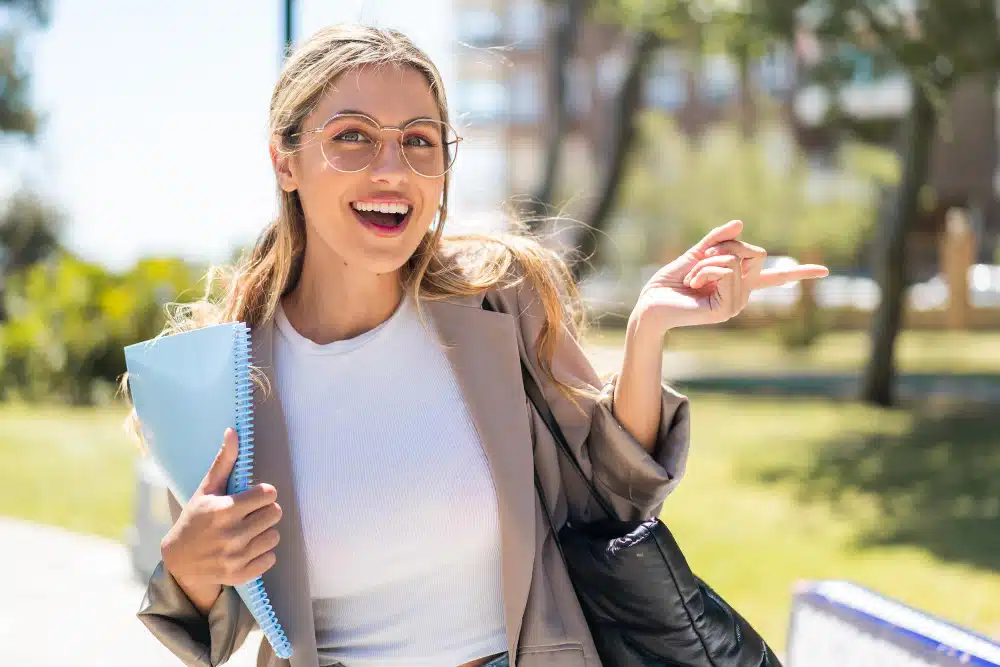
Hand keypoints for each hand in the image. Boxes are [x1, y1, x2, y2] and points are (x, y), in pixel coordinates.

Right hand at [160, 428, 281, 613]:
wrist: (180, 561)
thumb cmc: (196, 518)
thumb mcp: (207, 489)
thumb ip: (224, 461)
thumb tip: (233, 430)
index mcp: (224, 510)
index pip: (268, 495)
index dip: (263, 493)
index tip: (253, 496)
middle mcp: (230, 535)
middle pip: (275, 514)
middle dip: (265, 511)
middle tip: (250, 514)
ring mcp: (235, 557)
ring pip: (275, 536)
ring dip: (265, 532)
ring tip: (247, 531)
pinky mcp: (241, 574)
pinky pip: (270, 558)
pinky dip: (262, 553)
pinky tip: (246, 548)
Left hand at [632, 220, 828, 332]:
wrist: (650, 304)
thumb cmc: (669, 282)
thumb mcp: (694, 253)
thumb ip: (717, 240)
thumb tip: (740, 224)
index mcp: (738, 282)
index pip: (775, 276)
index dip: (800, 273)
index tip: (826, 272)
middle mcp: (742, 294)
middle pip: (755, 251)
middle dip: (723, 248)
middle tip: (699, 265)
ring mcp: (736, 304)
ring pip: (738, 259)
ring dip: (708, 260)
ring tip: (692, 279)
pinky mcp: (726, 309)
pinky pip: (728, 271)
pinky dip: (706, 269)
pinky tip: (692, 285)